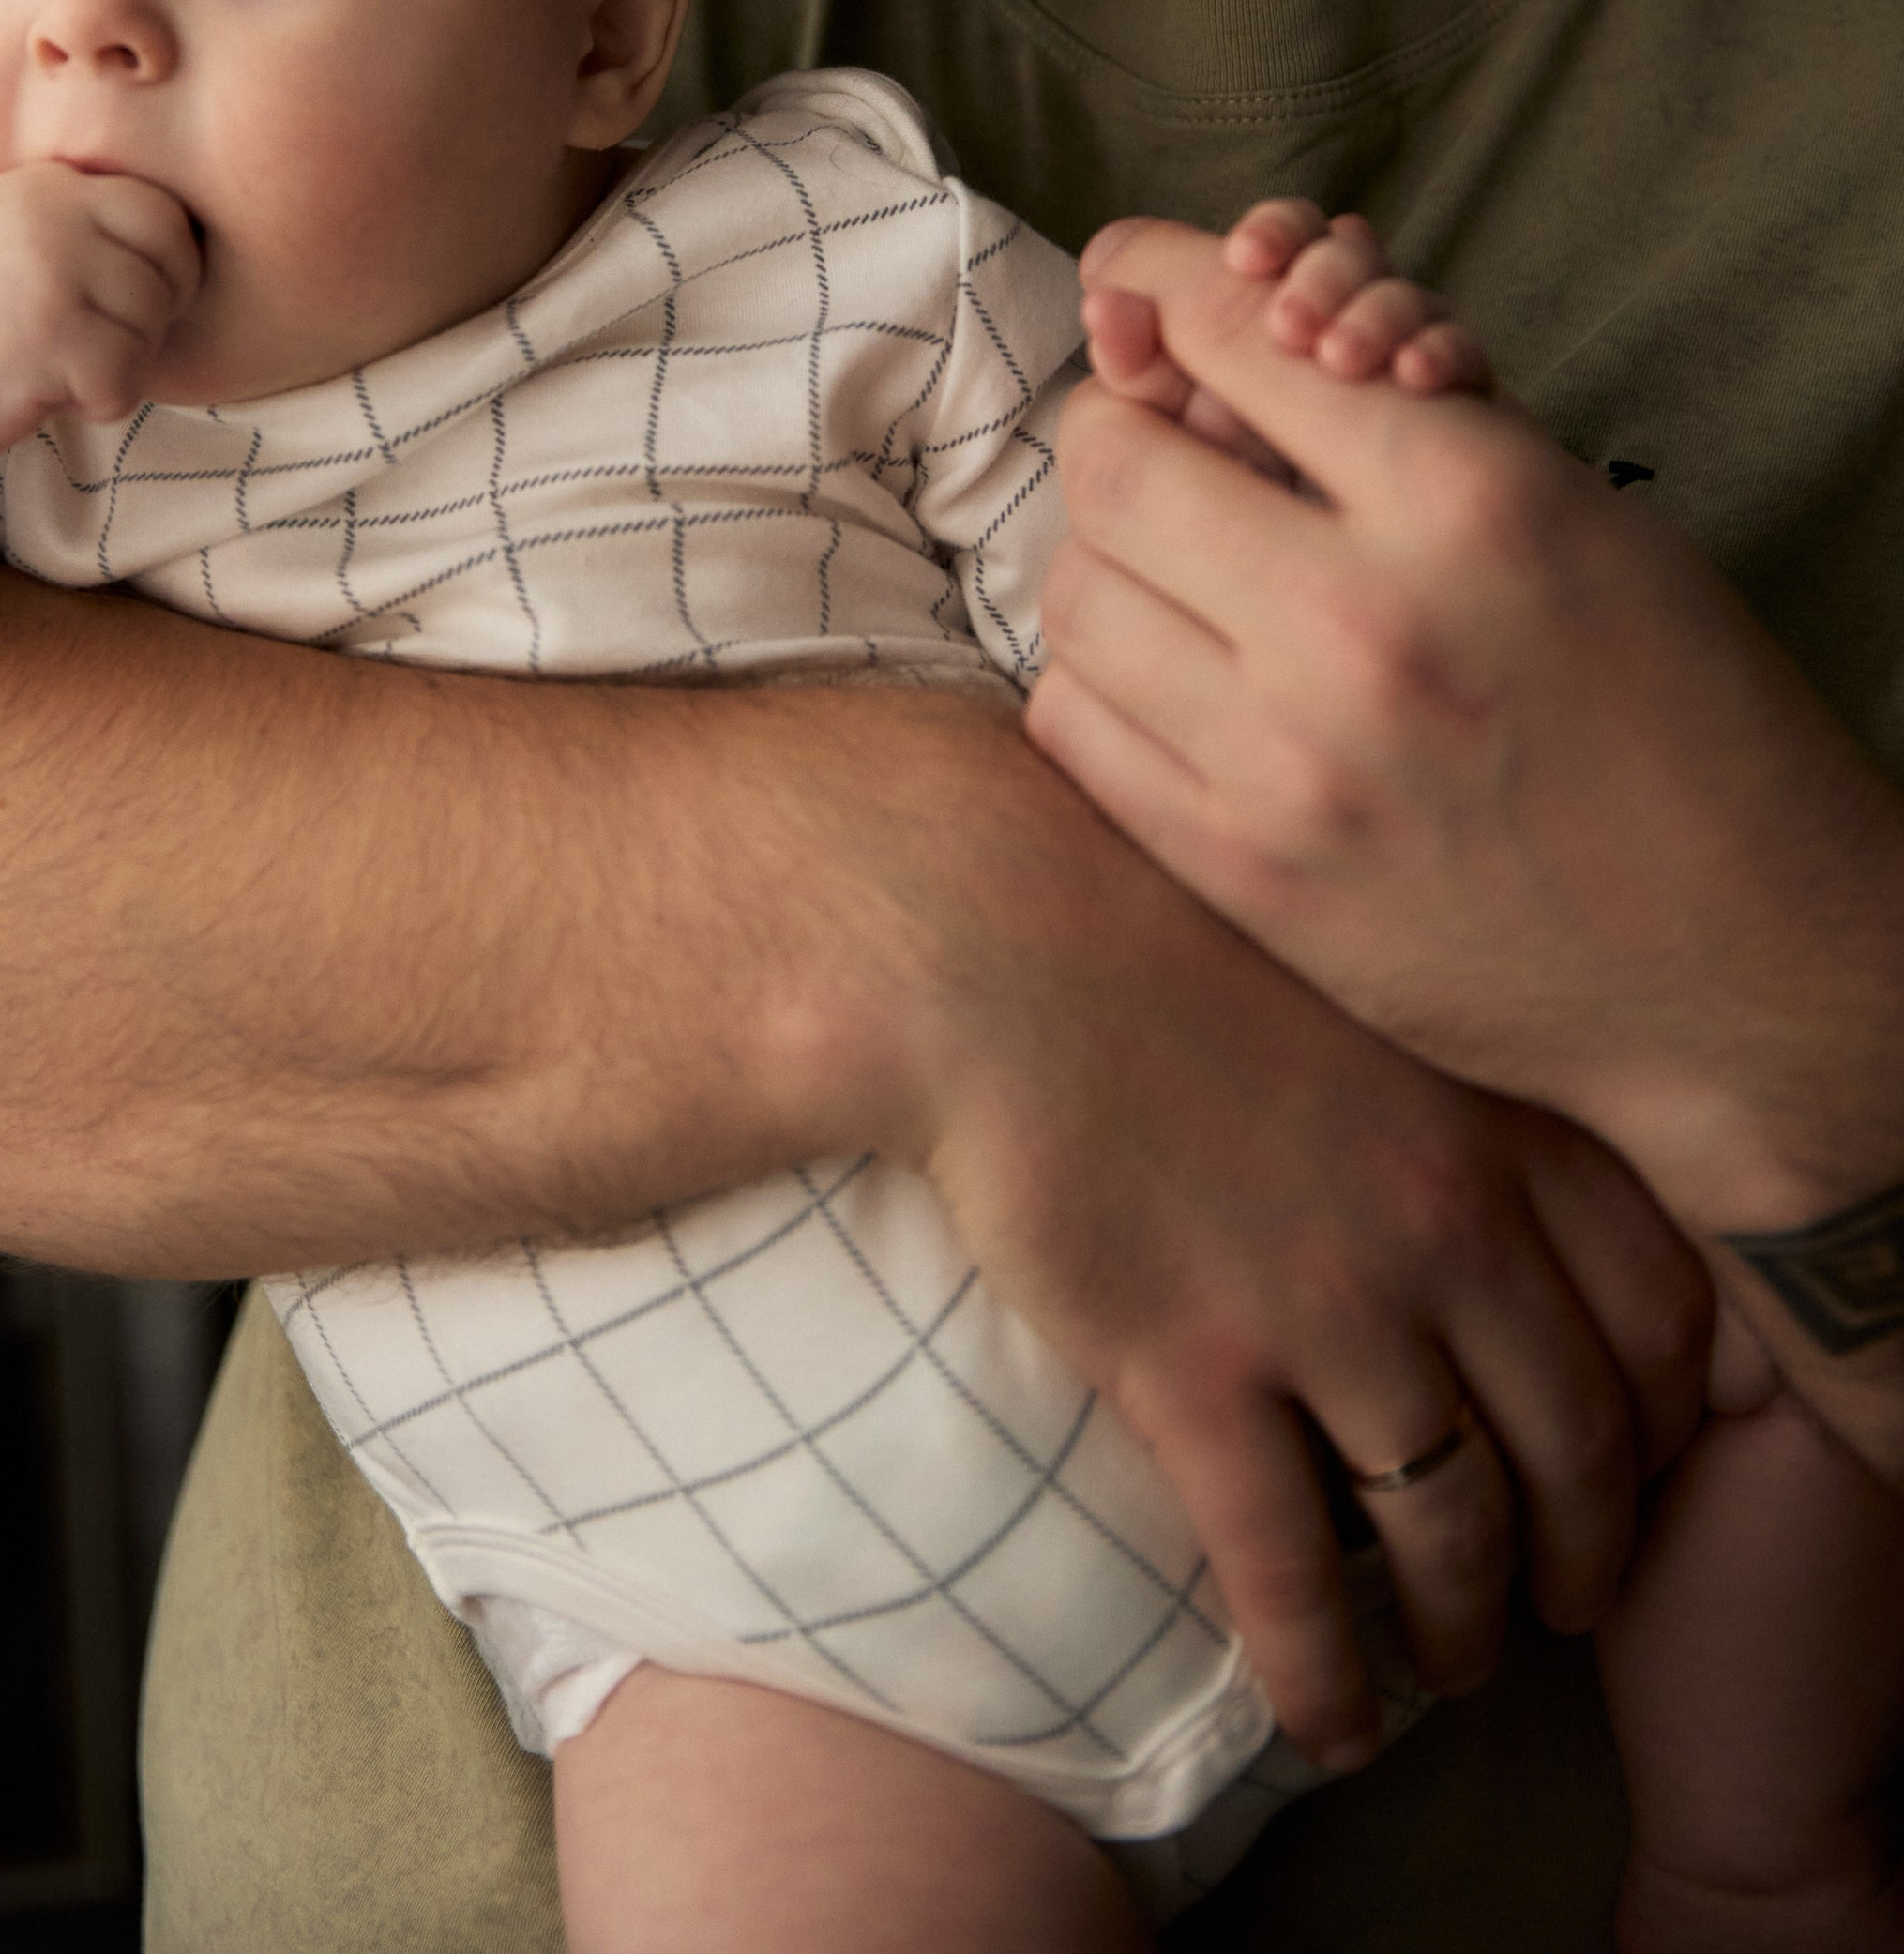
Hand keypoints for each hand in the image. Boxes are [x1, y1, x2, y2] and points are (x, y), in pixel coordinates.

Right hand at [0, 164, 201, 502]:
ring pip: (150, 325)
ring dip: (121, 365)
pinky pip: (122, 376)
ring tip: (61, 366)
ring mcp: (48, 270)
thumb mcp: (20, 235)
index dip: (168, 268)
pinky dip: (103, 400)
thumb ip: (88, 223)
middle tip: (98, 344)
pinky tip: (54, 395)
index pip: (162, 213)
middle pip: (169, 268)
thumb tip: (194, 244)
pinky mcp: (42, 335)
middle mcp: (52, 214)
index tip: (130, 304)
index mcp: (52, 186)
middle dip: (150, 320)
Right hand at [882, 767, 1709, 1768]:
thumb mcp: (1357, 982)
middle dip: (1588, 1550)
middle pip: (1580, 1442)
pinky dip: (1322, 1671)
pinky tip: (1320, 1721)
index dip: (1666, 1416)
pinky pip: (1290, 1570)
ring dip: (1464, 1627)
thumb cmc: (1155, 936)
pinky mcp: (1192, 1368)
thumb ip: (1451, 1085)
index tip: (1637, 1464)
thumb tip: (1497, 1190)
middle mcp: (1444, 1222)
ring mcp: (1324, 1302)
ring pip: (1453, 1526)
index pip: (1659, 1312)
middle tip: (1567, 1604)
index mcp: (1492, 1119)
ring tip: (1446, 1670)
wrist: (990, 938)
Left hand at [1026, 216, 1903, 1244]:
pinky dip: (1103, 680)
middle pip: (1113, 461)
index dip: (1161, 287)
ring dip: (1107, 557)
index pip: (1228, 333)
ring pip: (1075, 593)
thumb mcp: (1582, 515)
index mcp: (1470, 500)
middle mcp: (1361, 624)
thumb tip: (1223, 344)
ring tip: (1171, 568)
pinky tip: (1166, 676)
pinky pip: (1078, 731)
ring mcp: (1287, 764)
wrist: (1747, 963)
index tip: (1137, 288)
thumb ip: (1405, 429)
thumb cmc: (1685, 713)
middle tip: (1156, 444)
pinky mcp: (1245, 878)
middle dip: (1122, 427)